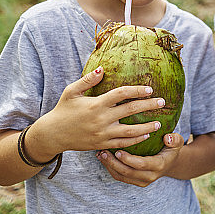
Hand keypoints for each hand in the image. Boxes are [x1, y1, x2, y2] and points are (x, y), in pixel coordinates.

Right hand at [35, 67, 163, 155]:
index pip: (121, 94)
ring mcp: (102, 134)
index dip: (136, 91)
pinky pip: (122, 144)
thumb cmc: (63, 110)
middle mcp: (101, 119)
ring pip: (130, 131)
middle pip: (130, 111)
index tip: (149, 89)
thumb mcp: (71, 92)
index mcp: (96, 104)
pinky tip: (145, 136)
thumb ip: (87, 80)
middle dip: (148, 106)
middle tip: (162, 102)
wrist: (52, 135)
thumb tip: (102, 69)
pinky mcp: (101, 144)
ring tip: (159, 123)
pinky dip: (135, 140)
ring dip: (146, 127)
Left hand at [97, 132, 184, 186]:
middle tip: (104, 151)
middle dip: (114, 163)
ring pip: (122, 176)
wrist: (170, 163)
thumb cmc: (171, 148)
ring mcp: (142, 180)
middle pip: (128, 172)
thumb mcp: (177, 142)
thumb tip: (167, 138)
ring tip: (101, 154)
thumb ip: (175, 139)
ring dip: (110, 166)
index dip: (128, 159)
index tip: (118, 151)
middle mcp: (150, 176)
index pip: (141, 164)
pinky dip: (111, 168)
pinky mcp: (135, 181)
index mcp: (159, 165)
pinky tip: (104, 158)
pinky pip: (120, 177)